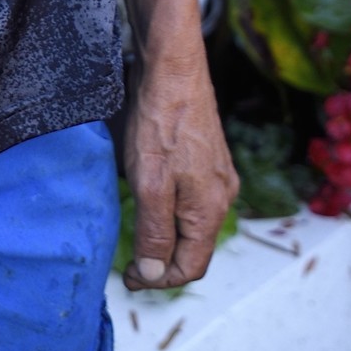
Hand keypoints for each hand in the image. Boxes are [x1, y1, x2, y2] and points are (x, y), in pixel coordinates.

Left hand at [121, 49, 236, 290]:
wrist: (174, 70)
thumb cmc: (161, 123)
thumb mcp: (150, 184)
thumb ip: (155, 232)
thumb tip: (155, 274)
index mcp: (210, 209)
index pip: (190, 267)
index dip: (158, 280)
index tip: (128, 278)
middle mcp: (222, 196)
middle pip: (194, 248)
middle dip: (163, 262)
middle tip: (129, 263)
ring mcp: (218, 176)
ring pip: (193, 224)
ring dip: (167, 237)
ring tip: (136, 237)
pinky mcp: (209, 159)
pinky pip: (193, 200)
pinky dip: (172, 213)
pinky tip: (151, 202)